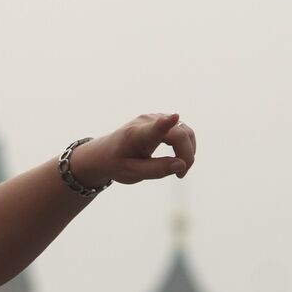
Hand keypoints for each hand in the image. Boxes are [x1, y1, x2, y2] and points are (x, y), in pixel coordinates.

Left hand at [71, 113, 195, 187]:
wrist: (103, 153)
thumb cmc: (117, 164)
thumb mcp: (133, 173)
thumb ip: (157, 170)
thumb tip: (181, 165)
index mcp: (135, 136)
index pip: (154, 128)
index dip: (166, 123)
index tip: (175, 117)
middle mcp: (146, 122)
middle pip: (179, 133)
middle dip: (187, 155)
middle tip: (180, 175)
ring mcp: (153, 118)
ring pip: (184, 131)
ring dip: (188, 150)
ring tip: (179, 170)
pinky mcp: (159, 119)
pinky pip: (181, 130)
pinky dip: (184, 145)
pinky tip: (177, 159)